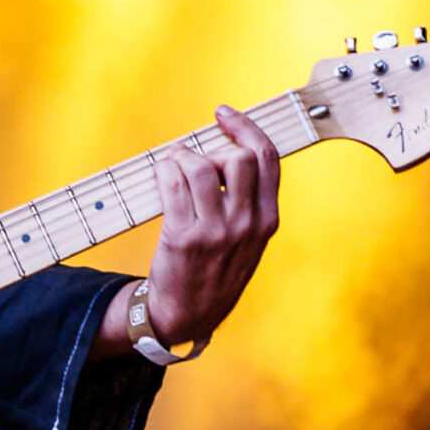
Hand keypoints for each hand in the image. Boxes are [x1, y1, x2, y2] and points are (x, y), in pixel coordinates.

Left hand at [98, 104, 280, 358]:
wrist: (188, 315)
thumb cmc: (214, 271)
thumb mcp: (248, 241)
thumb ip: (248, 202)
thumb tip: (228, 149)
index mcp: (267, 221)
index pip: (268, 158)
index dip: (246, 127)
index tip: (224, 114)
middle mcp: (247, 224)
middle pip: (238, 156)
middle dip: (213, 146)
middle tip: (194, 157)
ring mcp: (216, 231)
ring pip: (202, 165)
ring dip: (182, 157)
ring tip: (173, 166)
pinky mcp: (184, 237)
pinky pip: (173, 183)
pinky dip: (164, 169)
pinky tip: (161, 174)